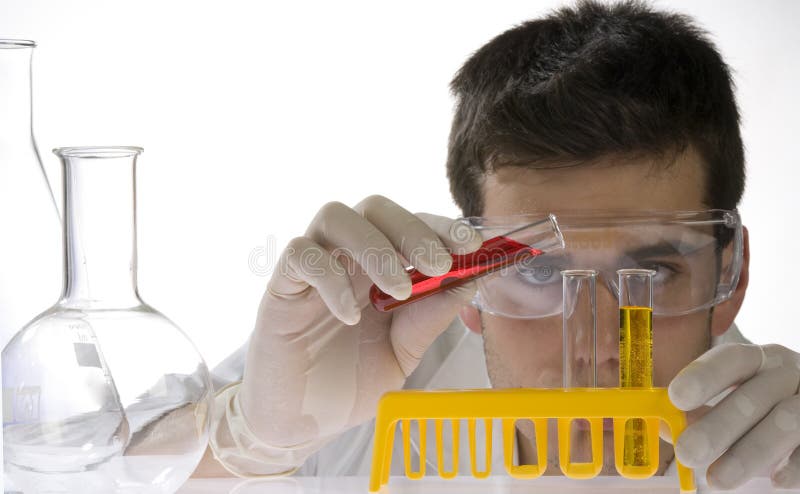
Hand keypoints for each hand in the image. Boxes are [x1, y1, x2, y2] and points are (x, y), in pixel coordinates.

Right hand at [239, 195, 480, 460]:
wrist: (303, 423)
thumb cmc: (351, 382)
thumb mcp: (405, 350)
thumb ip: (431, 315)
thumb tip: (472, 278)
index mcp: (380, 266)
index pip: (411, 225)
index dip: (441, 226)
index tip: (473, 245)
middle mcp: (347, 257)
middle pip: (374, 207)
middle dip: (412, 230)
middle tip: (438, 265)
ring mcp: (312, 267)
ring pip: (336, 216)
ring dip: (375, 248)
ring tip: (399, 291)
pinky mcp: (281, 285)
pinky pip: (301, 254)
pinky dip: (330, 278)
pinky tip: (350, 316)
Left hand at [669, 343, 799, 488]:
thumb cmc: (761, 404)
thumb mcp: (731, 398)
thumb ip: (697, 411)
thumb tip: (663, 426)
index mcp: (759, 359)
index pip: (731, 359)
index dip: (704, 376)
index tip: (676, 398)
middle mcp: (788, 375)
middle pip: (752, 398)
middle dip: (718, 427)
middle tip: (687, 452)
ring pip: (784, 424)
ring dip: (747, 454)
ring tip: (716, 480)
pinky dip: (795, 467)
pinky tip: (774, 481)